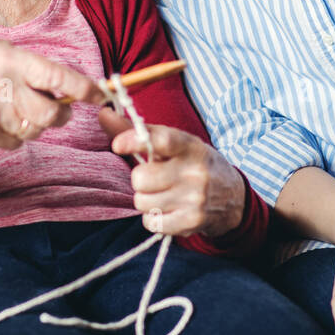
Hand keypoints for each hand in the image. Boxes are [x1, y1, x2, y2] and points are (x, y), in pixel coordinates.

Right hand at [0, 36, 104, 148]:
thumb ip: (30, 65)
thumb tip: (64, 84)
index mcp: (10, 59)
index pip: (57, 76)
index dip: (84, 88)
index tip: (100, 95)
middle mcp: (3, 86)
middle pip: (51, 114)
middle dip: (61, 114)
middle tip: (59, 109)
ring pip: (35, 130)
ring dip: (37, 124)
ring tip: (21, 110)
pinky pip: (15, 143)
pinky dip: (16, 136)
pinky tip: (3, 120)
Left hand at [99, 108, 244, 237]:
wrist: (232, 197)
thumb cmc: (193, 164)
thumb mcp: (175, 144)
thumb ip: (137, 132)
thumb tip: (102, 113)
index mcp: (190, 146)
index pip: (161, 140)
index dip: (134, 141)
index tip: (118, 145)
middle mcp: (195, 172)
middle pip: (141, 179)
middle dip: (140, 180)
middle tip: (153, 178)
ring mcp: (194, 199)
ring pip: (142, 202)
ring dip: (146, 199)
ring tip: (162, 194)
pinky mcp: (191, 222)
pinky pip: (151, 222)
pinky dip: (153, 218)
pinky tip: (167, 209)